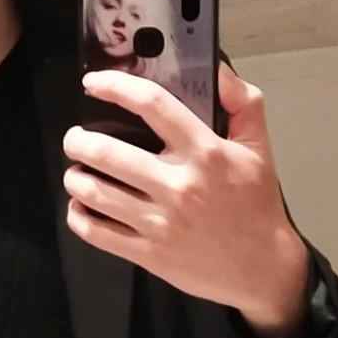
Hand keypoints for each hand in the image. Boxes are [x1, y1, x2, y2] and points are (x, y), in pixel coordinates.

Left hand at [61, 61, 309, 337]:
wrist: (263, 268)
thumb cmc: (255, 204)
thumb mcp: (258, 147)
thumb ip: (242, 102)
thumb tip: (216, 69)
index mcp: (205, 152)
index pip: (152, 106)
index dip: (115, 87)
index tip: (93, 83)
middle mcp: (179, 185)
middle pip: (107, 153)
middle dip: (78, 140)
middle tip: (75, 137)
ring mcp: (161, 223)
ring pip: (94, 192)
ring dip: (74, 177)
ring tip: (77, 170)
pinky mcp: (149, 254)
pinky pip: (96, 232)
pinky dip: (78, 215)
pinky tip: (81, 205)